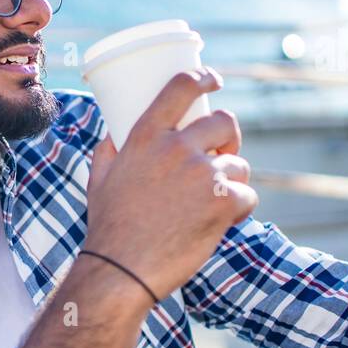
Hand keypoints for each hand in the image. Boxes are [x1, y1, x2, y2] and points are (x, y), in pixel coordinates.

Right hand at [83, 68, 257, 300]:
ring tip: (214, 201)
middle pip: (224, 122)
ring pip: (238, 164)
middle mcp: (176, 148)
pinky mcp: (223, 202)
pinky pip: (247, 194)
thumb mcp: (99, 178)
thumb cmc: (108, 226)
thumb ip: (109, 149)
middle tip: (223, 155)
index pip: (181, 88)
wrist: (121, 269)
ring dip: (232, 180)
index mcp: (146, 136)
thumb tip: (116, 132)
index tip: (212, 79)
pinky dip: (240, 208)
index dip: (203, 78)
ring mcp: (203, 174)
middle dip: (229, 137)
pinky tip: (223, 221)